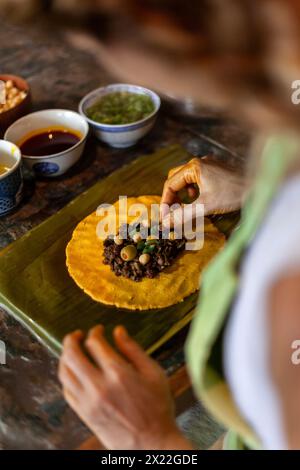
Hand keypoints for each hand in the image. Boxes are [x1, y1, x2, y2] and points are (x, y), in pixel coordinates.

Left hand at [59, 325, 191, 449]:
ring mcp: (88, 402)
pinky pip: (66, 390)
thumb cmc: (157, 407)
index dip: (95, 332)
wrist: (151, 443)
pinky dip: (66, 376)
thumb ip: (133, 349)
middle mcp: (99, 386)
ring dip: (65, 356)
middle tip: (77, 334)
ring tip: (72, 350)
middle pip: (71, 355)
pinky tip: (74, 371)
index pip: (94, 343)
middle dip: (71, 339)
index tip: (99, 330)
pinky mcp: (83, 414)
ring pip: (64, 372)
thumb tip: (118, 331)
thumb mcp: (153, 373)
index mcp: (118, 373)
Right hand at [161, 157, 243, 224]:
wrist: (258, 187)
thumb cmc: (233, 194)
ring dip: (181, 193)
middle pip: (175, 179)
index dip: (165, 202)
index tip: (165, 218)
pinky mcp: (215, 169)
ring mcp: (207, 164)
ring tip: (184, 207)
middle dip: (171, 197)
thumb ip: (183, 215)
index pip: (170, 184)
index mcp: (194, 167)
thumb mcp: (205, 206)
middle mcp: (199, 162)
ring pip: (185, 179)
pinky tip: (198, 199)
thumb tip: (166, 223)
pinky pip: (196, 179)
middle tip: (171, 213)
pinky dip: (192, 190)